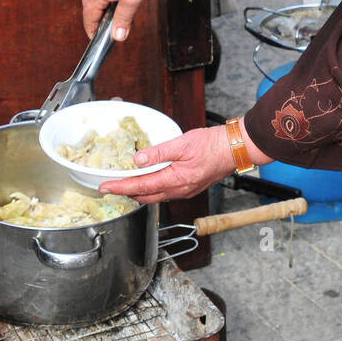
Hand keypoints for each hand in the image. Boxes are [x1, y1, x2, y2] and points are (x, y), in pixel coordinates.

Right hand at [82, 0, 177, 40]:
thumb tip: (117, 37)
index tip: (97, 41)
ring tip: (113, 17)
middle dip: (96, 21)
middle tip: (106, 32)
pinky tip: (118, 0)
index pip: (89, 17)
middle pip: (89, 8)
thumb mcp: (133, 0)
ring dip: (101, 9)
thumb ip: (123, 20)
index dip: (92, 31)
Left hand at [98, 127, 235, 203]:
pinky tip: (150, 182)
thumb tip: (138, 159)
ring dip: (140, 193)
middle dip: (127, 193)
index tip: (105, 188)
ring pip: (156, 197)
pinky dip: (153, 190)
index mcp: (176, 180)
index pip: (141, 186)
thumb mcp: (183, 143)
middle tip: (110, 188)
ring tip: (126, 186)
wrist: (236, 149)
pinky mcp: (191, 188)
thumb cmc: (213, 145)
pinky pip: (166, 193)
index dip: (120, 187)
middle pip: (146, 197)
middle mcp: (180, 190)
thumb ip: (159, 152)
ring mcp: (186, 191)